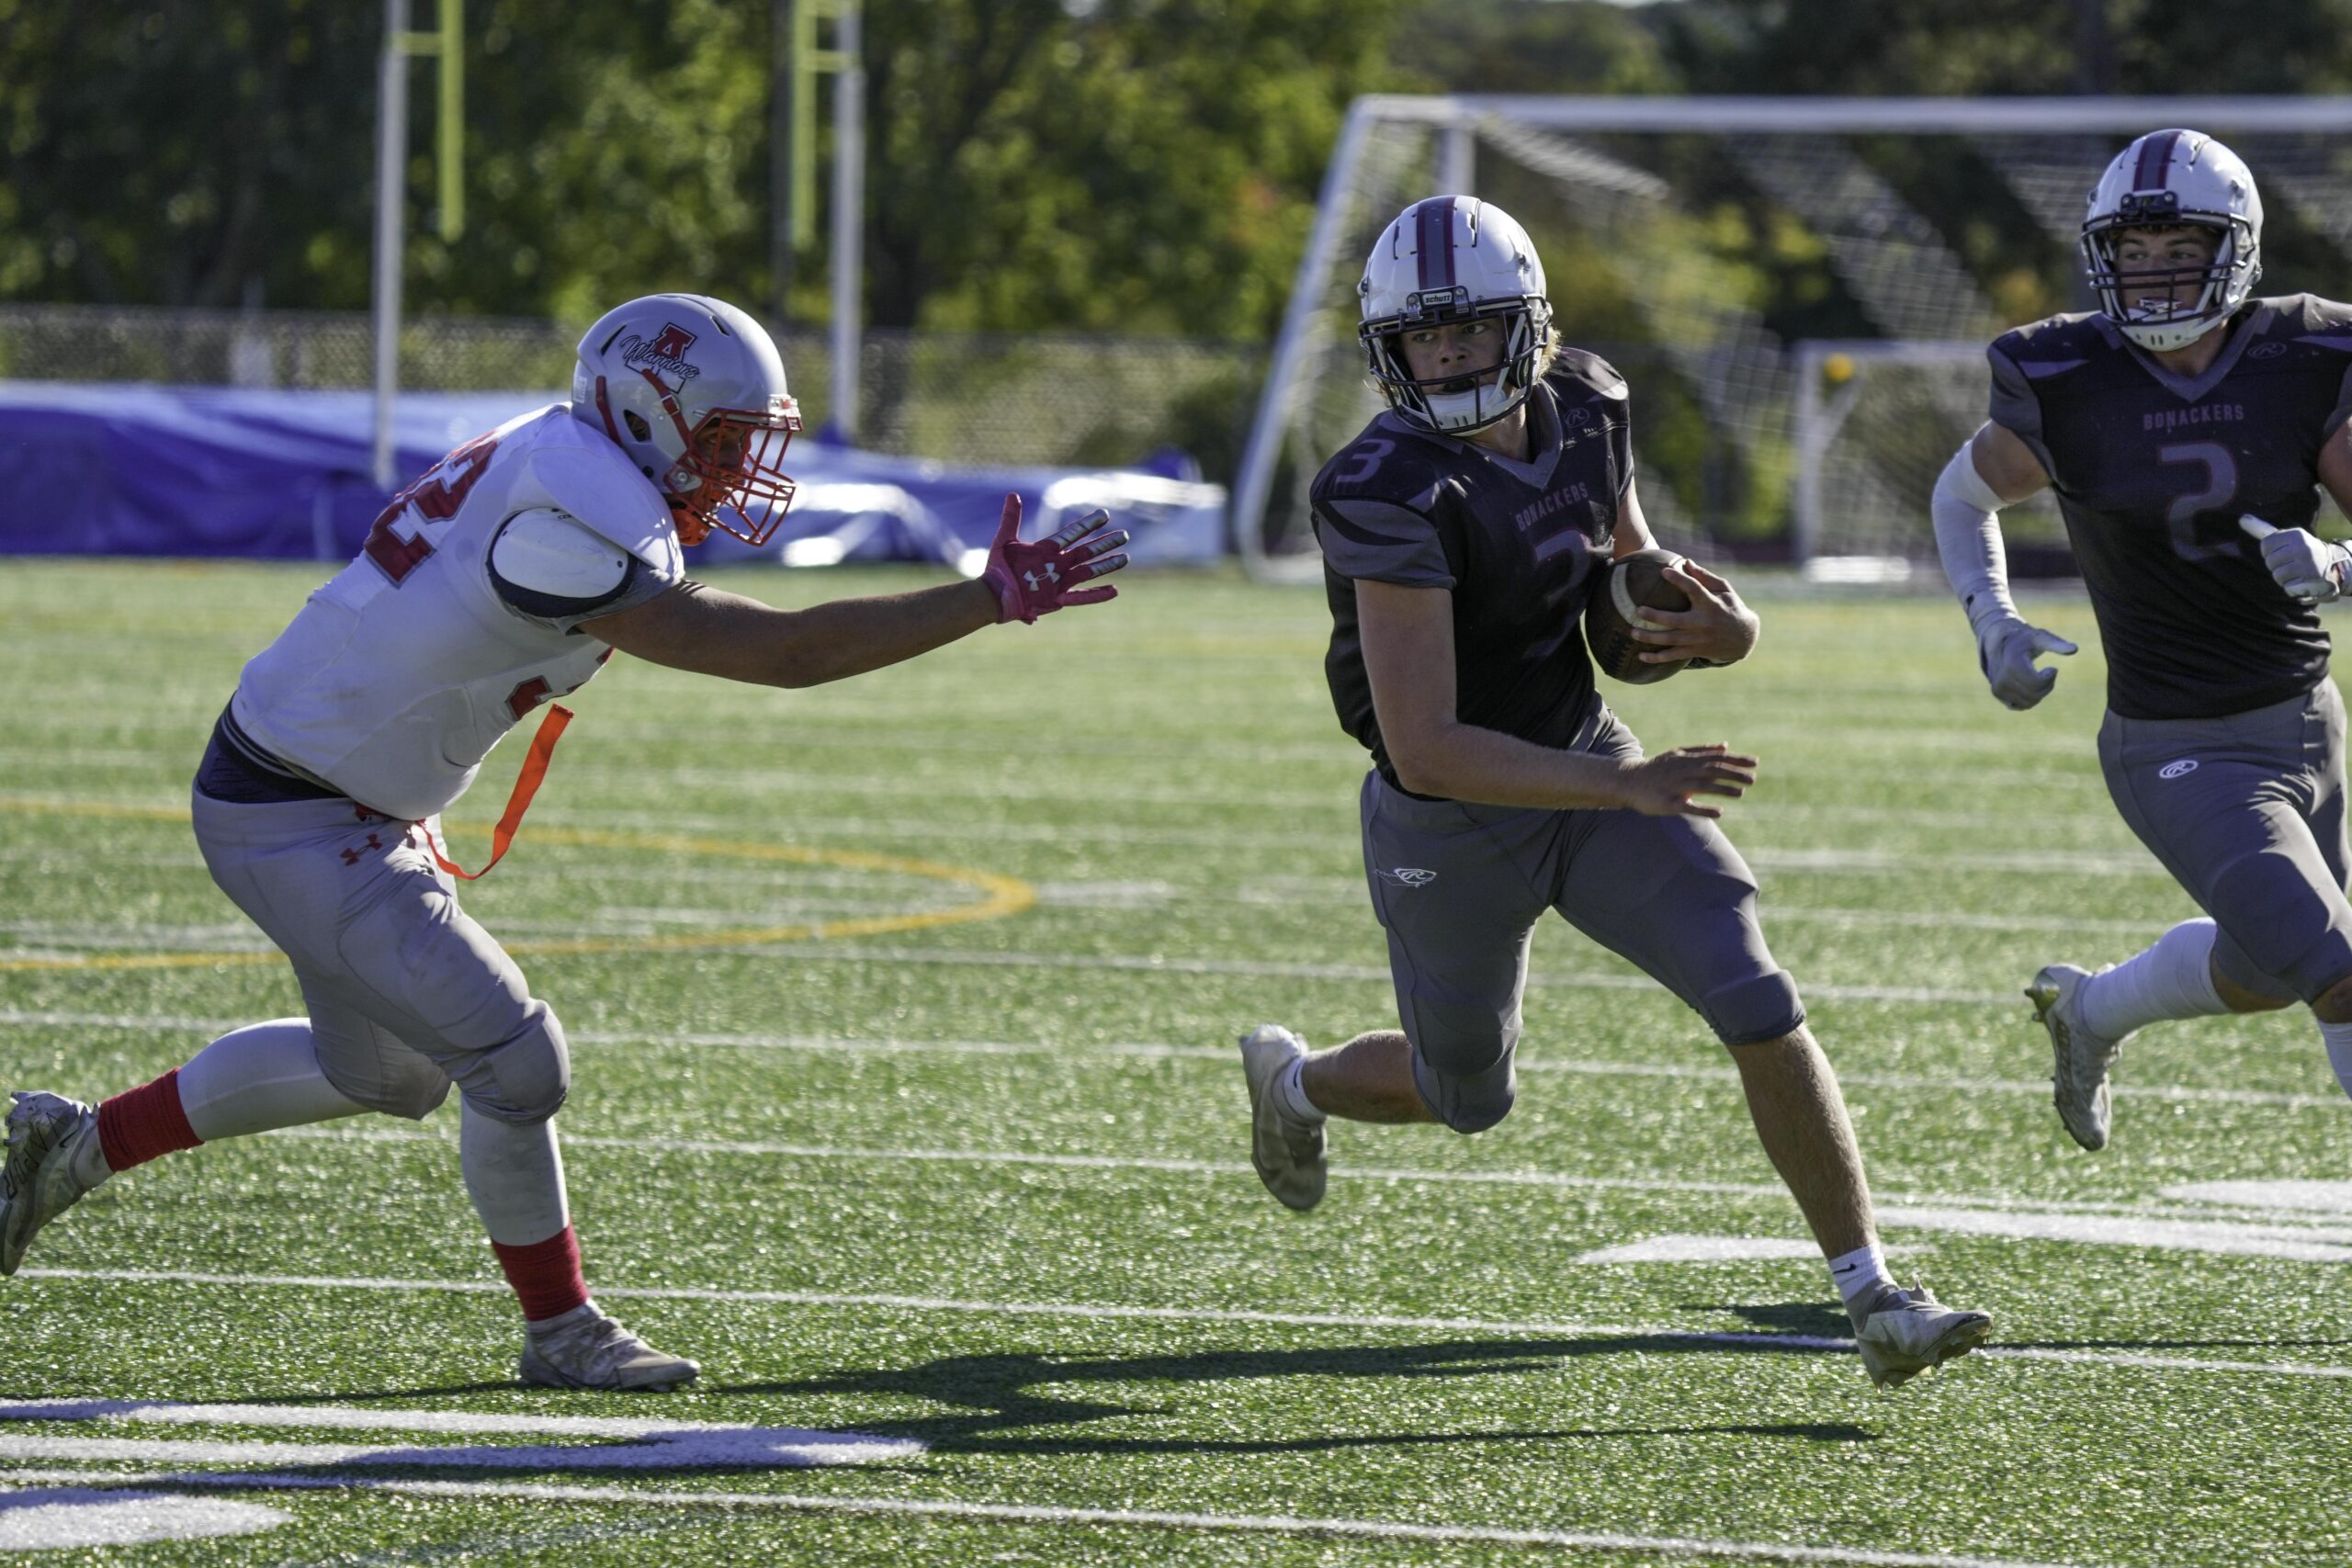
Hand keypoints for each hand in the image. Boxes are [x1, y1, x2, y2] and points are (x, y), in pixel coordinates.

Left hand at [981, 495, 1129, 624]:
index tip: (1104, 514)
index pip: (1072, 534)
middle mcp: (1057, 564)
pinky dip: (1097, 594)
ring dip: (1106, 565)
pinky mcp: (1058, 599)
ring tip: (1125, 558)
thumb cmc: (997, 569)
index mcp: (1046, 550)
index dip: (1088, 524)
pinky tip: (1115, 590)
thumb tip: (1012, 495)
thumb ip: (1011, 519)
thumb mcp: (1004, 541)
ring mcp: (1059, 581)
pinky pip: (1081, 597)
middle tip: (1123, 535)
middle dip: (1104, 543)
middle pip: (1086, 551)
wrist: (993, 595)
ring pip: (1088, 571)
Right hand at [1616, 744, 1757, 819]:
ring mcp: (1674, 786)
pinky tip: (1719, 812)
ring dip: (1722, 789)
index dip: (1735, 760)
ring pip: (1702, 786)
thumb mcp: (1679, 754)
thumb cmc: (1657, 769)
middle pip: (1711, 770)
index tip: (1754, 763)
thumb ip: (1703, 751)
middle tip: (1752, 778)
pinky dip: (1704, 809)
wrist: (1627, 780)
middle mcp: (1682, 770)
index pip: (1715, 758)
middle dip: (1733, 773)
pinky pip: (1688, 807)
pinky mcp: (1667, 803)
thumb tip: (1726, 746)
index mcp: (1686, 759)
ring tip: (1741, 792)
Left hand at [1627, 560, 1759, 666]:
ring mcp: (1698, 639)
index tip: (1664, 571)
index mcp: (1711, 604)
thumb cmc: (1731, 607)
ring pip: (1671, 640)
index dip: (1679, 580)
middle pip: (1676, 620)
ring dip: (1651, 637)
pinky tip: (1641, 656)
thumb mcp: (1724, 590)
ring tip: (1633, 632)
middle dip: (1656, 617)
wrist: (1745, 638)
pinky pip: (1673, 656)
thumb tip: (1686, 562)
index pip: (1694, 589)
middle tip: (1638, 610)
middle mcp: (1703, 623)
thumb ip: (1705, 577)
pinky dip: (1657, 658)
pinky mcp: (1695, 651)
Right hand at [1975, 613, 2075, 709]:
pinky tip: (2029, 685)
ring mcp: (1998, 688)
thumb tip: (2075, 649)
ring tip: (2037, 678)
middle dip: (2047, 685)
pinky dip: (2030, 698)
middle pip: (2035, 695)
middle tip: (2047, 673)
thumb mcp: (2040, 637)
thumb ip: (2056, 644)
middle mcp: (2001, 679)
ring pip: (2029, 703)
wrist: (1999, 642)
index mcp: (2012, 665)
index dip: (2050, 677)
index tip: (2052, 668)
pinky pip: (2021, 706)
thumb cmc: (2025, 639)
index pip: (2037, 684)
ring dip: (2039, 693)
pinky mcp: (1997, 694)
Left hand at [2241, 514, 2350, 603]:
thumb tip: (2241, 519)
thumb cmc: (2301, 549)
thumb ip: (2264, 530)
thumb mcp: (2288, 537)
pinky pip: (2286, 585)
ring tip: (2291, 571)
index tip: (2275, 552)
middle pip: (2270, 561)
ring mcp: (2307, 563)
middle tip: (2286, 563)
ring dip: (2281, 576)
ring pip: (2277, 574)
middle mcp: (2301, 547)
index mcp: (2295, 535)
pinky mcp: (2310, 578)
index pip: (2266, 544)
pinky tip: (2298, 579)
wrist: (2331, 563)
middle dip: (2274, 565)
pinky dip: (2289, 585)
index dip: (2267, 552)